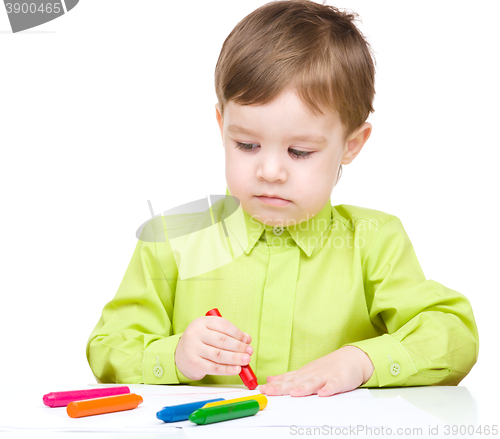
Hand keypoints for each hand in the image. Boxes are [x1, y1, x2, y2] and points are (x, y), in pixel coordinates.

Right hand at [174, 316, 252, 380]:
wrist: (180, 355)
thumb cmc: (201, 341)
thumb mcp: (212, 332)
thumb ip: (229, 334)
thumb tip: (247, 339)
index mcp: (202, 322)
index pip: (223, 325)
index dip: (238, 333)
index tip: (247, 340)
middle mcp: (196, 333)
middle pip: (222, 340)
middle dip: (238, 346)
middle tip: (249, 351)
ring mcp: (193, 349)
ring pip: (218, 354)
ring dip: (235, 358)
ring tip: (246, 360)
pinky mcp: (194, 363)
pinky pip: (214, 367)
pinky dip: (227, 369)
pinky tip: (236, 369)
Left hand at [259, 346, 373, 396]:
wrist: (350, 359)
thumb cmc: (326, 368)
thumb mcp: (304, 371)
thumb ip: (288, 377)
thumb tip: (269, 380)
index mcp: (303, 374)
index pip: (285, 380)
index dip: (273, 386)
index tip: (260, 389)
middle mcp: (311, 374)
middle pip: (295, 382)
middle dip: (281, 387)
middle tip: (268, 391)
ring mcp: (325, 376)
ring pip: (313, 382)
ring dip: (303, 388)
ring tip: (293, 393)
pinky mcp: (339, 380)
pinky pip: (334, 385)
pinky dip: (329, 389)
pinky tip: (323, 394)